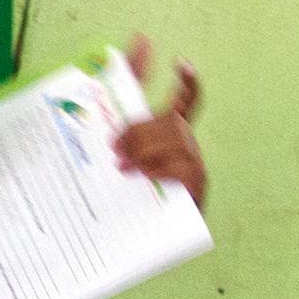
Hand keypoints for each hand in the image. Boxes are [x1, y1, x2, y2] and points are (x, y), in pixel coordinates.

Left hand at [115, 35, 204, 205]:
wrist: (138, 237)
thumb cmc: (124, 196)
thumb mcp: (111, 162)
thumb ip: (109, 140)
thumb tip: (100, 124)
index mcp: (166, 134)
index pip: (184, 100)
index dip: (186, 81)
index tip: (179, 61)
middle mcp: (184, 144)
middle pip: (171, 119)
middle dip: (140, 128)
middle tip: (113, 147)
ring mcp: (194, 163)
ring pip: (175, 139)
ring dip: (143, 149)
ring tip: (121, 167)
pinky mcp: (197, 184)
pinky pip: (182, 165)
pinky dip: (158, 168)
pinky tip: (142, 175)